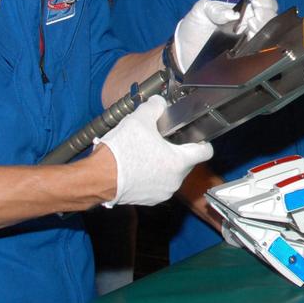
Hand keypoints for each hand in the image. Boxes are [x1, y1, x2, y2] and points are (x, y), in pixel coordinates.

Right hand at [94, 96, 213, 206]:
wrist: (97, 178)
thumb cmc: (120, 153)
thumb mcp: (139, 120)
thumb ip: (155, 107)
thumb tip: (159, 103)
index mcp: (179, 162)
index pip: (206, 151)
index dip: (202, 141)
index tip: (195, 136)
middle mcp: (175, 180)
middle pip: (186, 162)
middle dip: (176, 150)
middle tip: (161, 140)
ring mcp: (163, 192)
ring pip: (171, 174)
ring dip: (163, 163)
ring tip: (146, 152)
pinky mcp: (149, 200)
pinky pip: (158, 184)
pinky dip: (152, 176)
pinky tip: (138, 165)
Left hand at [172, 0, 278, 72]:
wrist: (182, 54)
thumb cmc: (193, 28)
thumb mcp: (200, 11)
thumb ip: (214, 8)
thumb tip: (232, 14)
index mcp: (242, 12)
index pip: (264, 4)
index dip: (265, 3)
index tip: (255, 5)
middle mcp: (249, 28)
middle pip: (271, 20)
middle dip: (266, 17)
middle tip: (252, 21)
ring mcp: (249, 45)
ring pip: (269, 38)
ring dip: (264, 32)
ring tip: (250, 31)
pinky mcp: (245, 61)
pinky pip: (259, 57)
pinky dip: (259, 51)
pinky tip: (250, 48)